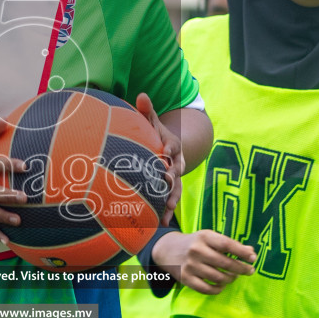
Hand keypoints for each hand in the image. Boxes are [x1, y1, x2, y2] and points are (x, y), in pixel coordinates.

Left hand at [135, 94, 184, 225]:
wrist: (167, 151)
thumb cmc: (155, 136)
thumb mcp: (152, 122)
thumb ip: (147, 112)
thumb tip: (141, 95)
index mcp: (172, 146)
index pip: (173, 146)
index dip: (169, 148)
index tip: (164, 151)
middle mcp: (177, 163)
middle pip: (176, 169)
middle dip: (172, 175)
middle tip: (166, 179)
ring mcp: (175, 178)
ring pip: (176, 188)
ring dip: (172, 197)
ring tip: (167, 207)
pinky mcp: (170, 190)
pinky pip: (169, 200)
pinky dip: (166, 211)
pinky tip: (160, 222)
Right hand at [151, 230, 255, 294]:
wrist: (168, 250)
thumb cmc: (195, 243)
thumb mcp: (210, 238)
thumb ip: (230, 244)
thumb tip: (251, 252)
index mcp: (204, 237)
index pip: (227, 245)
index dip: (242, 252)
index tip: (253, 258)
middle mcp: (196, 250)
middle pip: (224, 263)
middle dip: (241, 269)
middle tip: (249, 271)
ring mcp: (190, 266)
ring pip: (217, 277)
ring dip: (230, 279)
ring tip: (234, 277)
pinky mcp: (185, 279)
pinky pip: (206, 289)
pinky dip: (218, 289)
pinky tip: (222, 285)